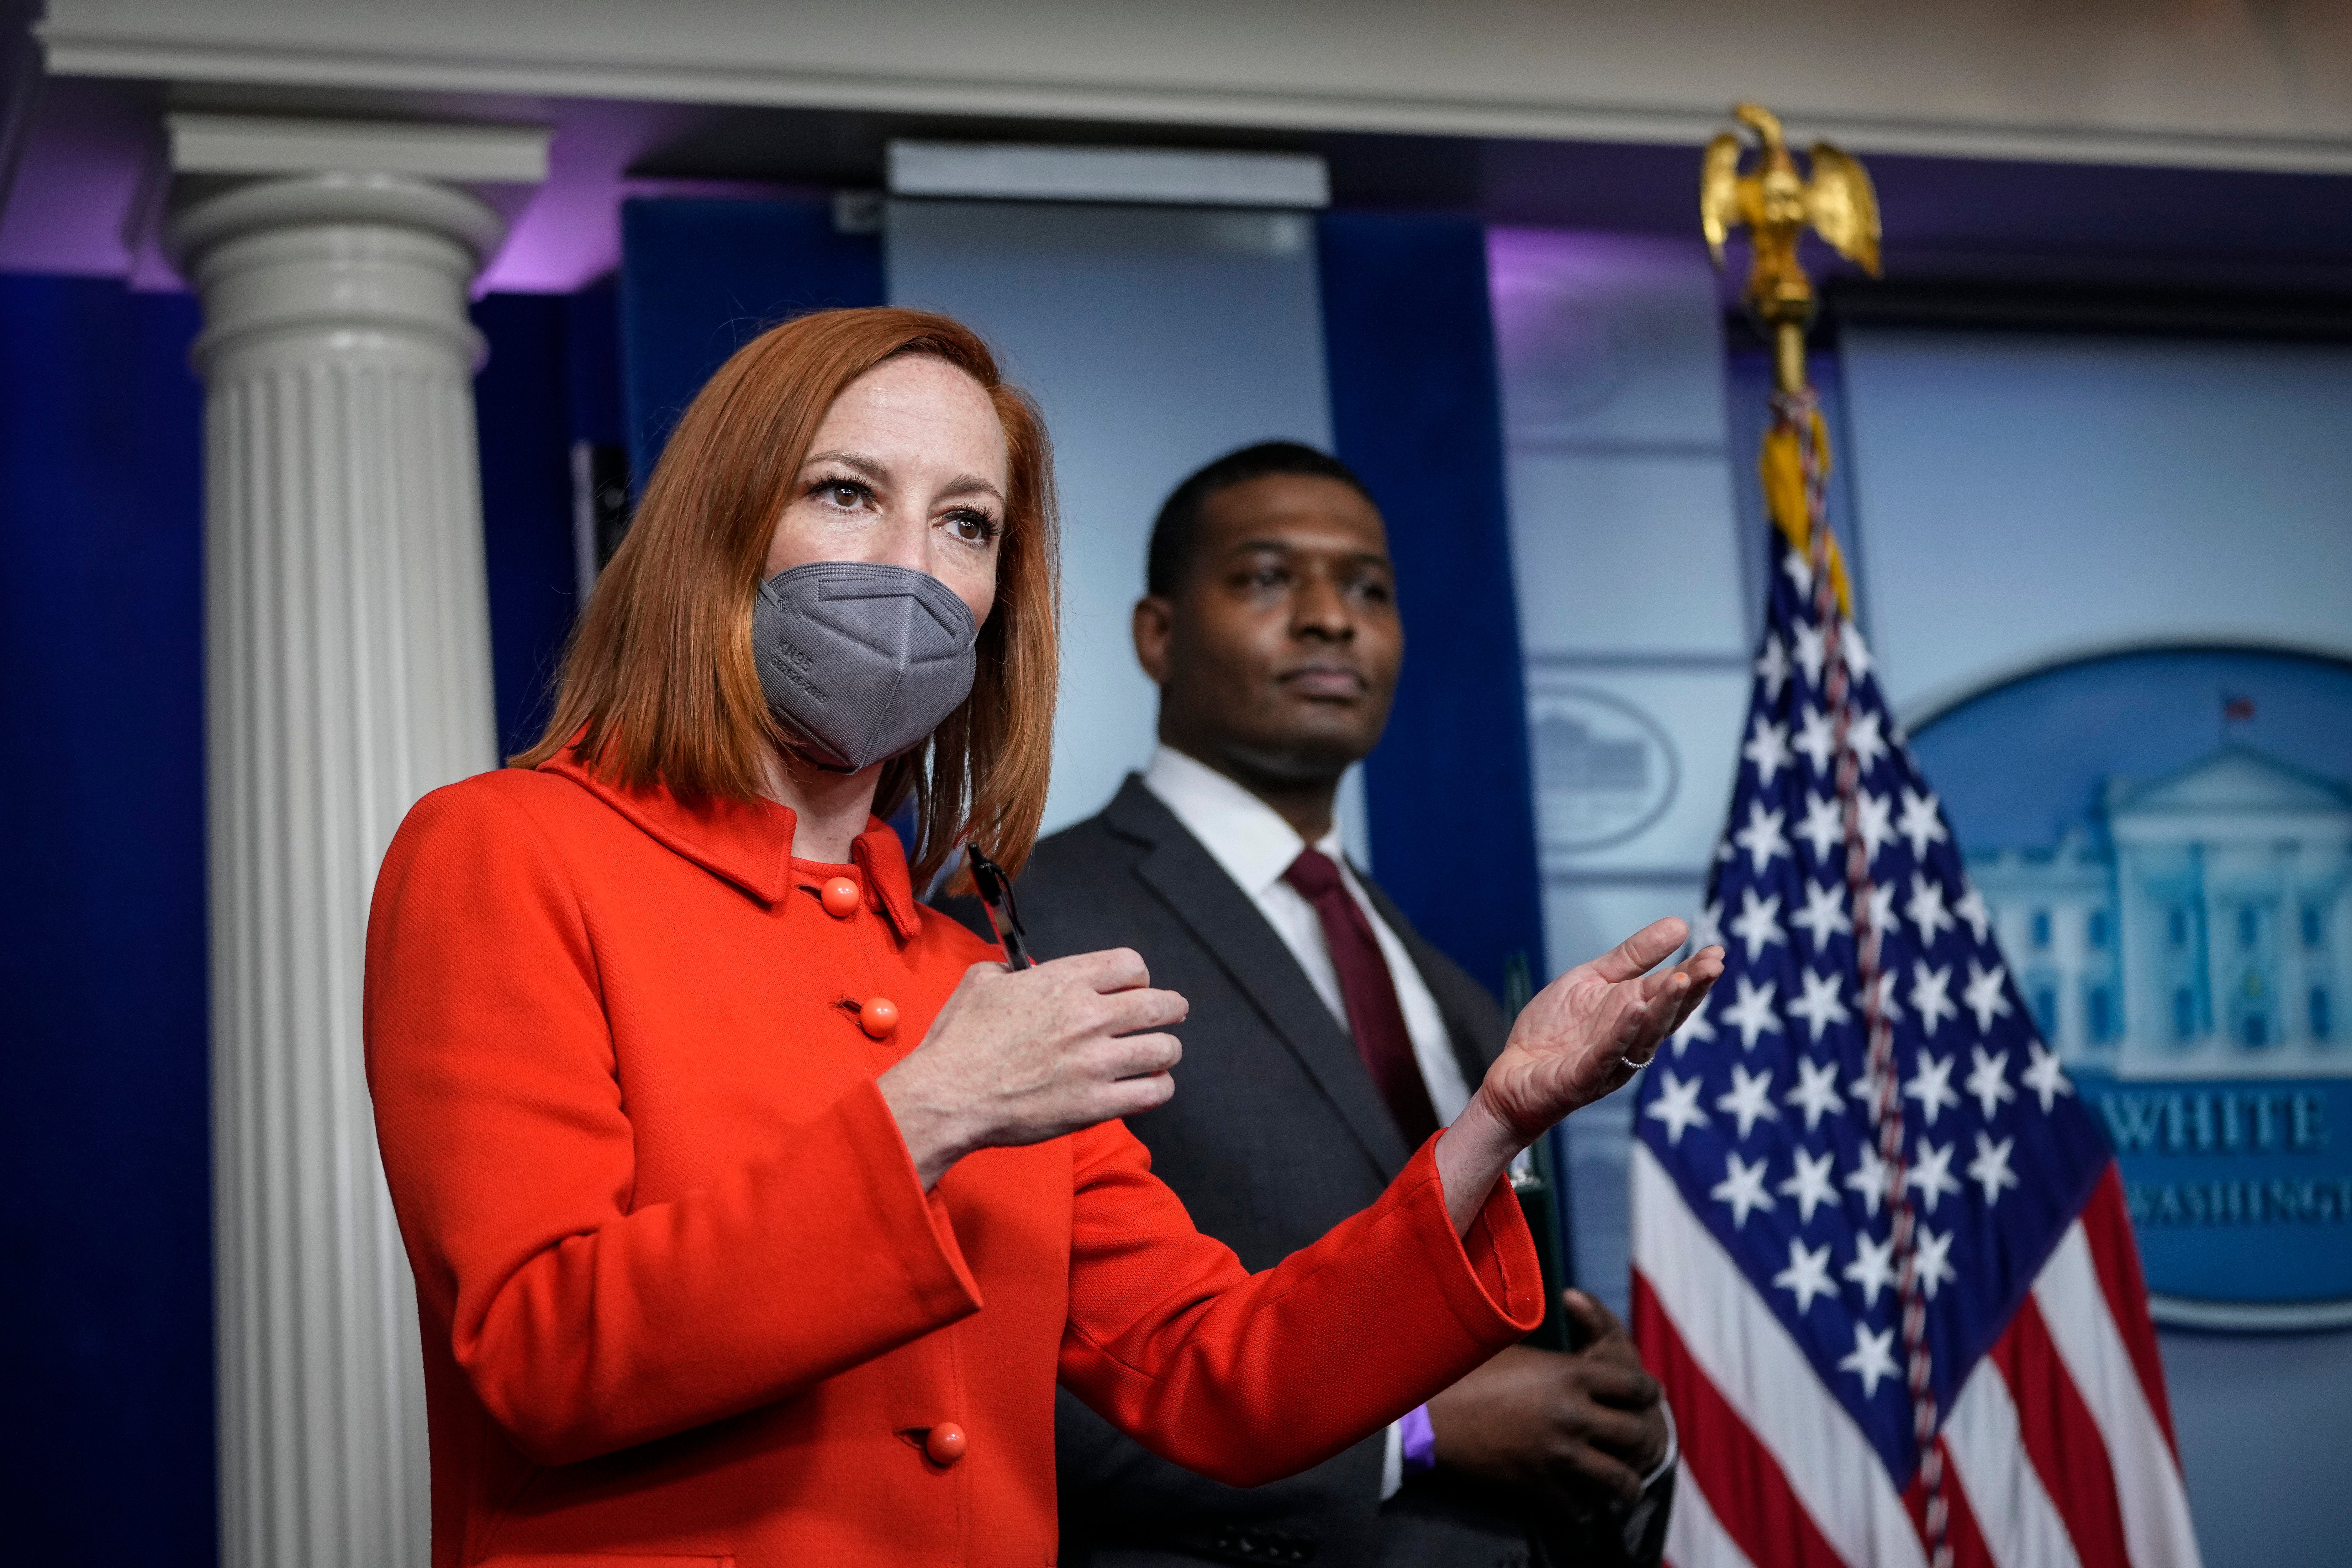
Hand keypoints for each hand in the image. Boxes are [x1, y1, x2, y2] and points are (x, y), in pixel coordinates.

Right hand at [877, 949, 1187, 1186]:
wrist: (948, 1096)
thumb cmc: (959, 1042)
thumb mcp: (980, 983)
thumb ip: (1008, 970)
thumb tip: (1018, 972)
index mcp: (1064, 982)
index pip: (1130, 965)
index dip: (1138, 976)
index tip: (1135, 987)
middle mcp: (1088, 1017)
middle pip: (1160, 1004)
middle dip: (1171, 1008)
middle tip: (1172, 1013)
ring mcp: (1095, 1062)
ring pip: (1164, 1049)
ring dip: (1166, 1050)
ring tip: (1160, 1055)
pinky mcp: (1095, 1104)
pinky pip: (1152, 1093)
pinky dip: (1158, 1087)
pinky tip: (1149, 1086)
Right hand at [1427, 1291, 1667, 1508]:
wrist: (1427, 1415)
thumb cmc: (1466, 1370)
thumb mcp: (1514, 1345)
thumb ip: (1552, 1344)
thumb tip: (1576, 1304)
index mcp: (1570, 1374)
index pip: (1637, 1386)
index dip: (1647, 1392)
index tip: (1645, 1397)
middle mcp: (1573, 1415)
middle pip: (1638, 1434)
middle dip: (1643, 1438)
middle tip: (1635, 1439)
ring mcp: (1558, 1455)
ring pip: (1618, 1481)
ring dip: (1622, 1481)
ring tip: (1618, 1479)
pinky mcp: (1538, 1486)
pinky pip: (1580, 1508)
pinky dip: (1584, 1506)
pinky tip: (1579, 1498)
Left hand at [1434, 921, 1720, 1231]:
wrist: (1514, 1072)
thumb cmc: (1556, 1028)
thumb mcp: (1593, 979)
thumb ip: (1633, 957)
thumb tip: (1680, 925)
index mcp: (1636, 1014)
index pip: (1672, 993)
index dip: (1695, 975)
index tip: (1718, 952)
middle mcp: (1632, 1040)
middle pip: (1668, 1014)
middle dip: (1691, 990)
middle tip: (1714, 964)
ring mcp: (1611, 1061)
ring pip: (1645, 1035)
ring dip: (1663, 1008)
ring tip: (1680, 979)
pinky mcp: (1584, 1076)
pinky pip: (1606, 1053)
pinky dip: (1622, 1032)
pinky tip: (1635, 1008)